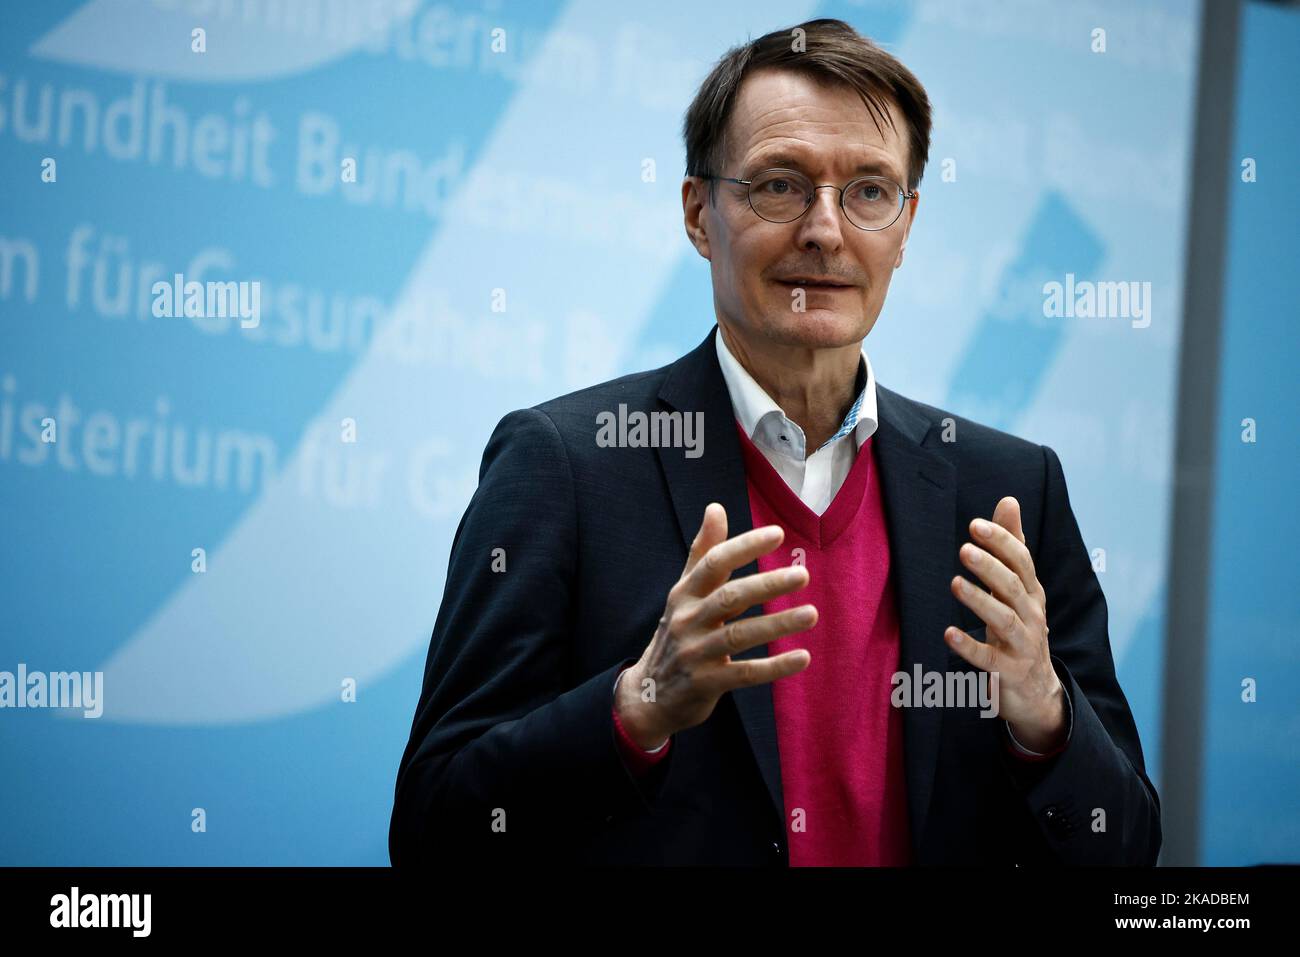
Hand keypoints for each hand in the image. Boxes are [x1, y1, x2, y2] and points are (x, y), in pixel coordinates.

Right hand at [616, 502, 816, 748]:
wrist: (649, 694)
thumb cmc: (677, 634)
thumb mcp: (684, 593)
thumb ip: (703, 552)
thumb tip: (715, 507)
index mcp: (684, 593)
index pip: (713, 562)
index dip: (744, 547)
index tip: (778, 534)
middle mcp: (686, 620)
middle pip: (729, 597)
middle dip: (766, 584)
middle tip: (803, 574)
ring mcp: (694, 653)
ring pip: (739, 635)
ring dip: (776, 624)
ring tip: (811, 614)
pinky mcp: (705, 684)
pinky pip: (744, 673)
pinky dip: (773, 667)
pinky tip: (802, 657)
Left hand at [944, 496, 1065, 752]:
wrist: (1037, 689)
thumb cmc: (1020, 626)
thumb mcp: (1018, 586)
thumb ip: (1012, 545)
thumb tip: (1008, 500)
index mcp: (1031, 592)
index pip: (1021, 561)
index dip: (1002, 542)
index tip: (975, 525)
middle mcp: (1031, 615)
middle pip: (1013, 586)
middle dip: (991, 567)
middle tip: (965, 549)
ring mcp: (1022, 644)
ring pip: (1004, 620)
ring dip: (980, 601)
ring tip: (955, 584)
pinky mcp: (1008, 671)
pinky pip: (988, 658)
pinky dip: (969, 647)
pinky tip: (949, 634)